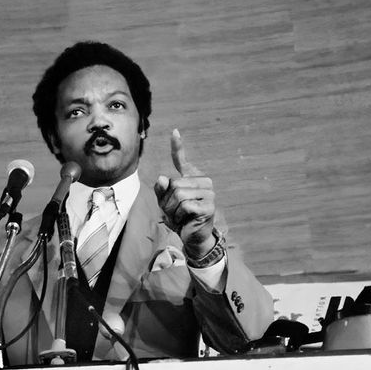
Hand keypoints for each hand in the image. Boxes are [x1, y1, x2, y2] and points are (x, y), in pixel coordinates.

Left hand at [153, 129, 219, 259]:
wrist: (193, 237)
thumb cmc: (180, 218)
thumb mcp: (166, 203)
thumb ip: (162, 191)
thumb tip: (163, 178)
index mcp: (192, 178)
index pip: (182, 160)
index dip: (178, 147)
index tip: (175, 132)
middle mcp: (203, 182)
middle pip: (174, 184)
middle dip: (167, 202)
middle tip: (173, 213)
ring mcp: (209, 193)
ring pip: (178, 195)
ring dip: (172, 210)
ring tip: (178, 217)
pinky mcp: (209, 206)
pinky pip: (185, 206)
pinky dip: (179, 216)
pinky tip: (185, 221)